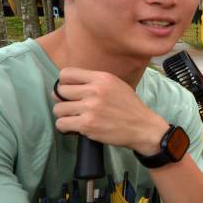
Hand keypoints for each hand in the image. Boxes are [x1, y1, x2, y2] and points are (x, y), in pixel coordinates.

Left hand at [52, 68, 167, 153]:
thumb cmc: (130, 108)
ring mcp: (90, 108)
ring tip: (75, 118)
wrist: (143, 128)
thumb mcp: (117, 85)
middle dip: (63, 101)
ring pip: (58, 109)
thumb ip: (96, 82)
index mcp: (101, 78)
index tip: (70, 92)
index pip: (66, 74)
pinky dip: (65, 127)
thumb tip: (72, 84)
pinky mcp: (87, 124)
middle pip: (59, 91)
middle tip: (73, 107)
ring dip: (64, 115)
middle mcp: (94, 90)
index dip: (64, 83)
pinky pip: (61, 124)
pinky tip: (75, 128)